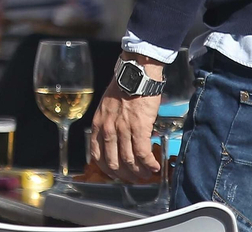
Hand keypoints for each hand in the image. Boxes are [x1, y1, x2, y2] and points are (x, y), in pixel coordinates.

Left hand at [90, 57, 164, 182]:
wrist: (135, 74)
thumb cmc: (123, 87)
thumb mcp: (107, 106)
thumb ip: (109, 123)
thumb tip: (117, 137)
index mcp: (99, 124)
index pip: (97, 155)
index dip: (107, 169)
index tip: (115, 174)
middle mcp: (108, 129)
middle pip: (113, 162)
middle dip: (124, 175)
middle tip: (133, 179)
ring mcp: (123, 130)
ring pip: (129, 161)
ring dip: (139, 172)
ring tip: (146, 175)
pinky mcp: (139, 128)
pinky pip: (143, 153)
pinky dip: (149, 164)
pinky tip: (154, 167)